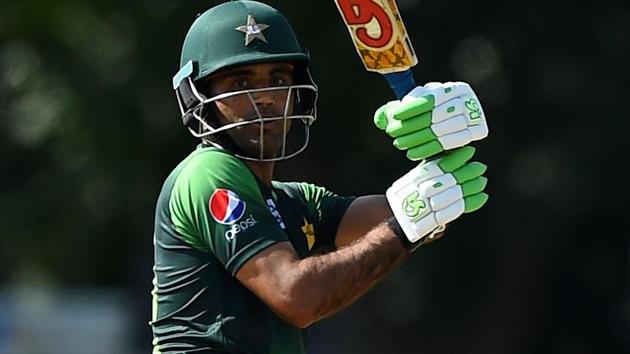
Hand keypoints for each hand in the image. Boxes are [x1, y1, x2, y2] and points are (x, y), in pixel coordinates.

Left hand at [374, 82, 488, 160]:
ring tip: (398, 143)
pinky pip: (449, 144)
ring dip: (416, 139)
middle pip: (434, 116)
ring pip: (440, 131)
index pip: (429, 99)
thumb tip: (380, 118)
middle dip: (409, 125)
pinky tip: (410, 153)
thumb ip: (396, 108)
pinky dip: (427, 150)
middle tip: (392, 132)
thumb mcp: (415, 104)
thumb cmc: (429, 111)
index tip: (393, 116)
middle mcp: (466, 99)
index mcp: (452, 88)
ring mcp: (474, 115)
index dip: (410, 108)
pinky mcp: (476, 132)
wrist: (454, 123)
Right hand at [386, 146, 487, 246]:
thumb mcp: (415, 176)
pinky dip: (472, 202)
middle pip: (451, 179)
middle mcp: (423, 190)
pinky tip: (482, 196)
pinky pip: (457, 210)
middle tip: (481, 167)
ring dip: (472, 187)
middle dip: (469, 172)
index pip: (441, 165)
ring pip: (456, 194)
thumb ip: (431, 165)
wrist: (399, 219)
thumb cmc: (409, 194)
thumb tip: (450, 151)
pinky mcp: (436, 219)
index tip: (470, 151)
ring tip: (482, 181)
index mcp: (418, 177)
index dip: (457, 158)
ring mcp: (429, 205)